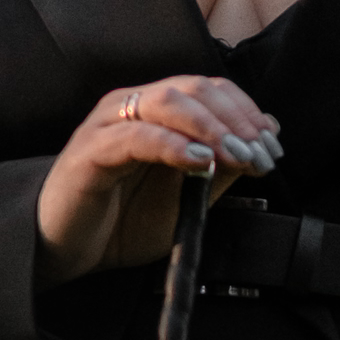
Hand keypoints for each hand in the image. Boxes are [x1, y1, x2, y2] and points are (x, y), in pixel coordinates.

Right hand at [35, 76, 281, 285]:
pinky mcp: (90, 150)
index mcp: (156, 110)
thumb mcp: (188, 196)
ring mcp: (108, 123)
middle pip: (195, 88)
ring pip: (168, 102)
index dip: (247, 112)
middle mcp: (132, 105)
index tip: (272, 148)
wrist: (68, 251)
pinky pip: (136, 135)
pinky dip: (173, 144)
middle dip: (237, 120)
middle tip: (261, 155)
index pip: (211, 89)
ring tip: (238, 157)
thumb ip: (224, 165)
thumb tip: (267, 132)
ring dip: (212, 128)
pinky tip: (200, 160)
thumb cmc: (124, 221)